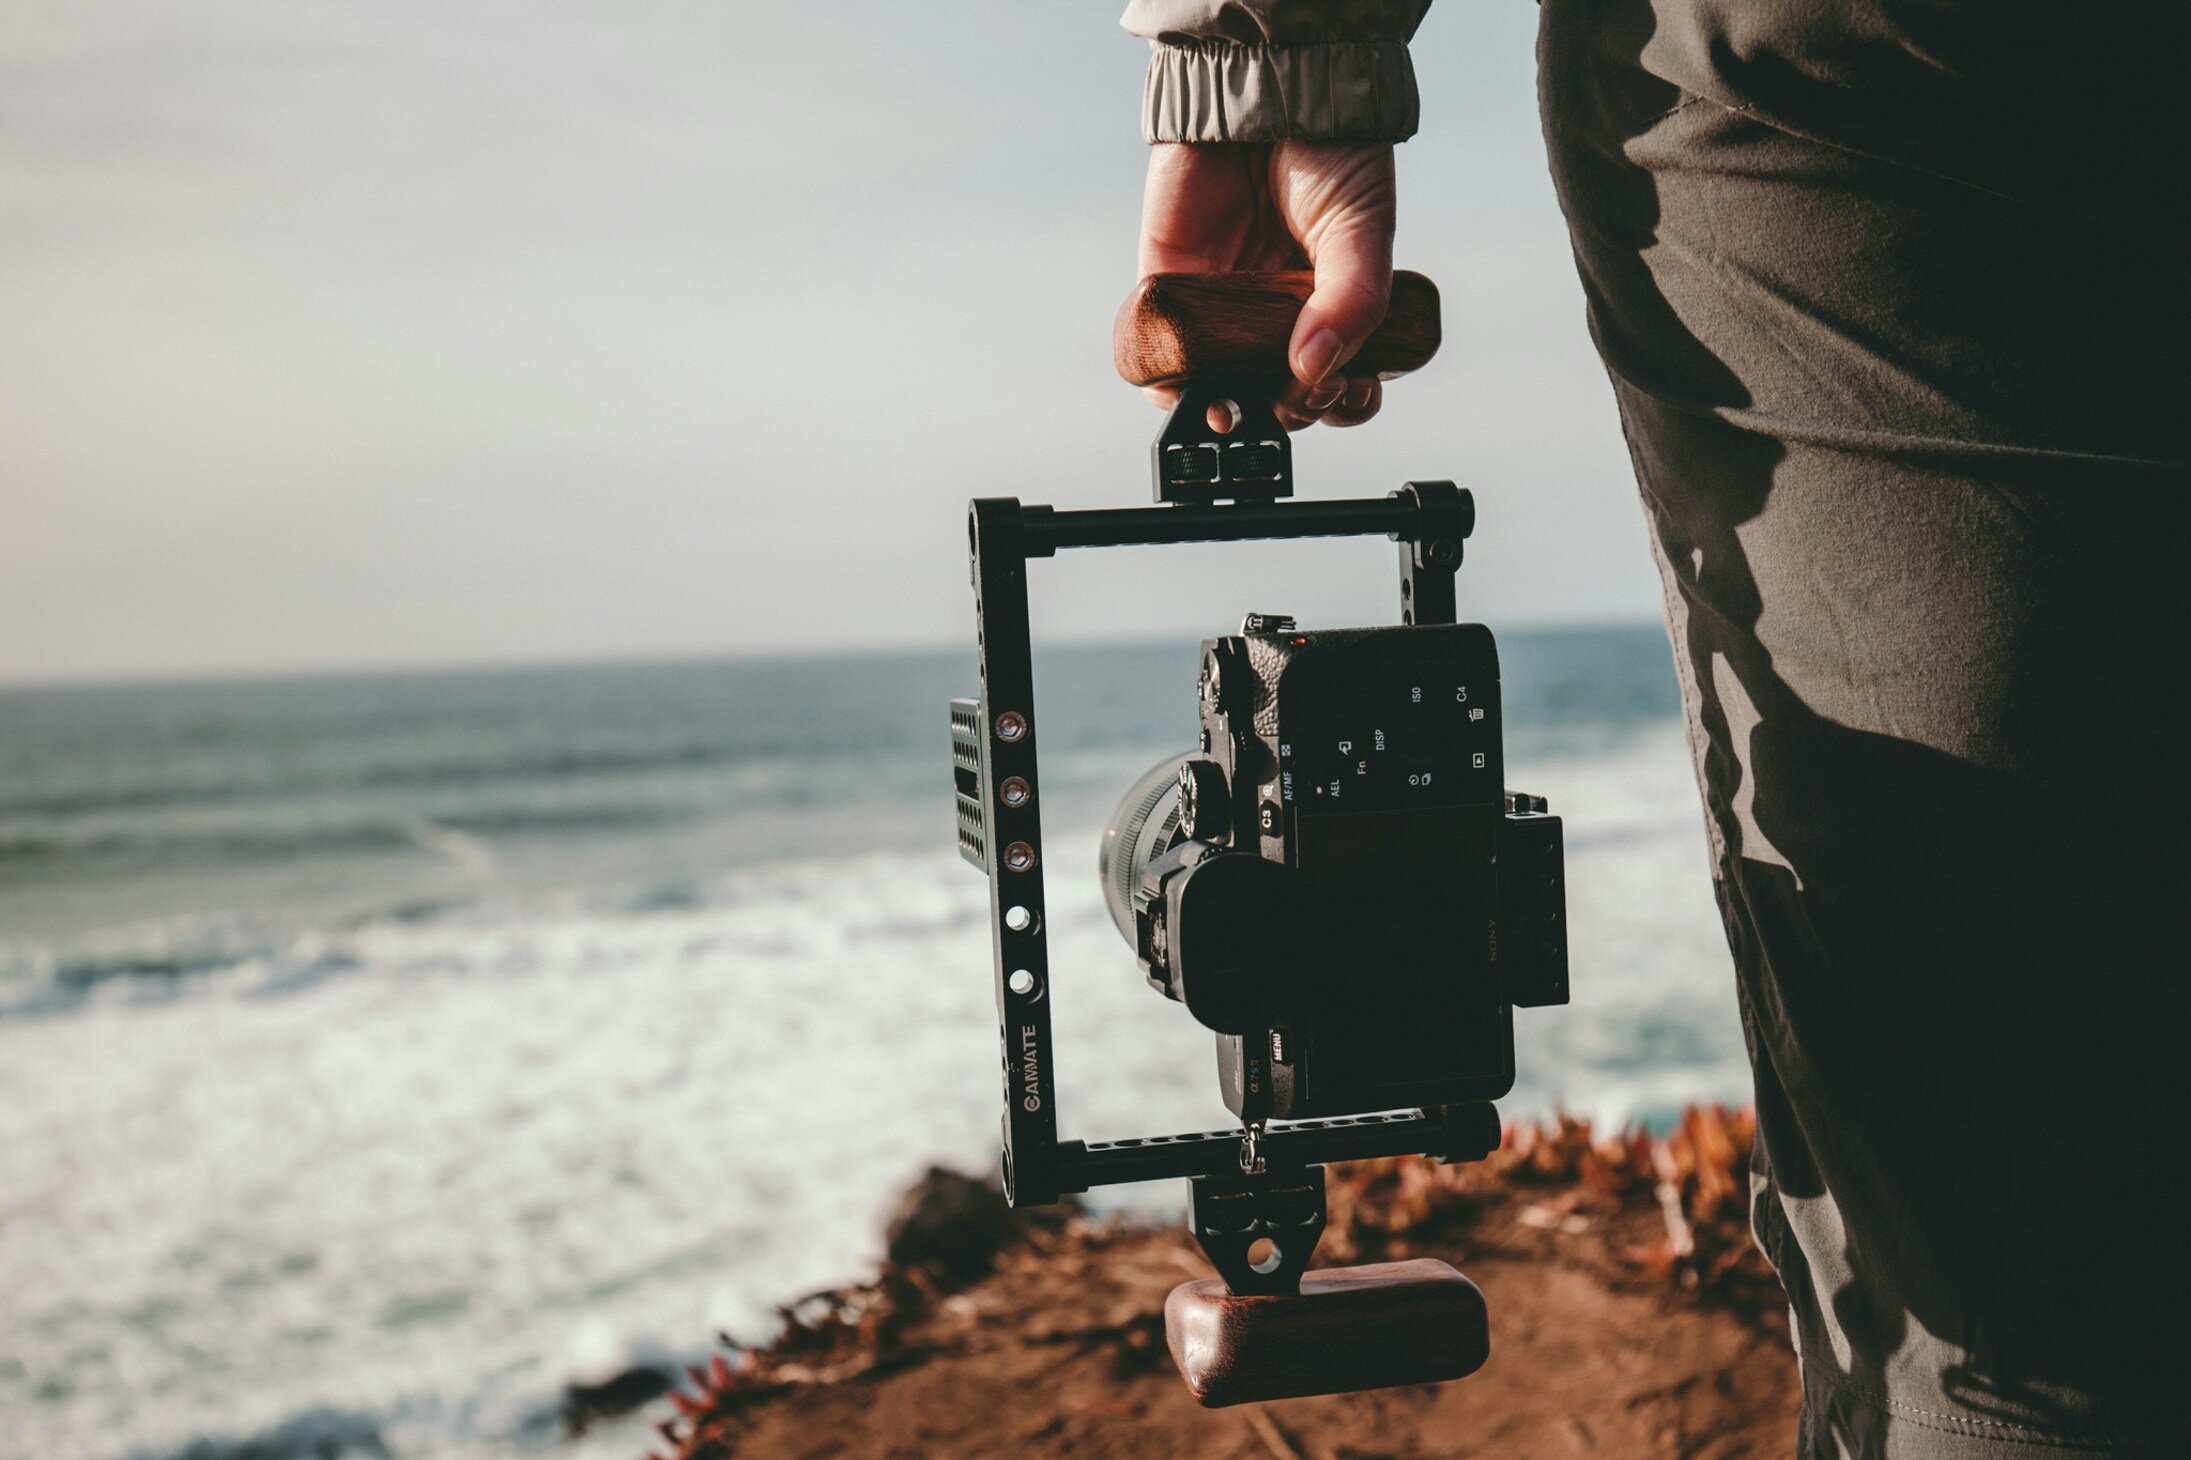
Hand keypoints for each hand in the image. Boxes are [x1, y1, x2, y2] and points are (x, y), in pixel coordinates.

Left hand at [1138, 140, 1396, 429]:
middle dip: (1287, 410)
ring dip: (1223, 410)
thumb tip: (1313, 367)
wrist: (1268, 87)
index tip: (1338, 391)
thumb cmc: (1330, 151)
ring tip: (1230, 408)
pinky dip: (1164, 377)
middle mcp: (1280, 314)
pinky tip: (1182, 385)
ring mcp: (1227, 305)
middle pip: (1279, 394)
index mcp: (1334, 307)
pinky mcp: (1174, 285)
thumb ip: (1350, 301)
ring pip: (1218, 385)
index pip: (1340, 379)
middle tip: (1291, 395)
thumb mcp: (1363, 230)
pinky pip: (1160, 347)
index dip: (1340, 401)